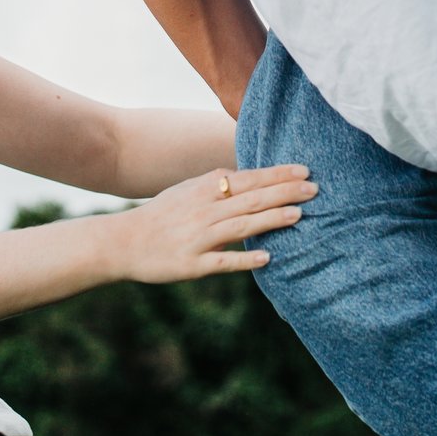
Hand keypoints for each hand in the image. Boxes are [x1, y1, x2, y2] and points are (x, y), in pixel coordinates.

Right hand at [112, 164, 316, 282]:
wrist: (122, 242)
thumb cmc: (160, 215)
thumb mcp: (186, 191)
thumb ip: (215, 184)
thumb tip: (245, 175)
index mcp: (203, 190)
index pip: (247, 179)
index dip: (276, 175)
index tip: (304, 170)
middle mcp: (203, 211)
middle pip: (250, 199)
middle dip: (283, 192)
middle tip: (314, 188)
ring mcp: (198, 238)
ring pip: (240, 226)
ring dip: (271, 219)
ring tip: (299, 215)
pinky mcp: (192, 265)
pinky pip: (222, 262)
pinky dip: (244, 259)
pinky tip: (267, 258)